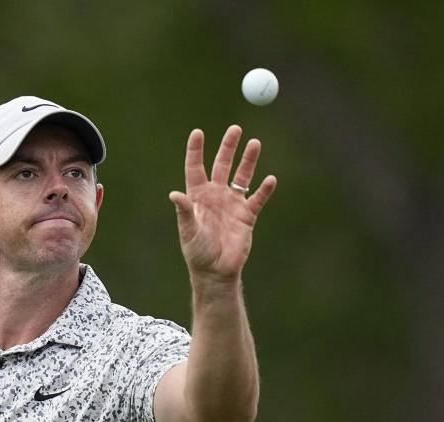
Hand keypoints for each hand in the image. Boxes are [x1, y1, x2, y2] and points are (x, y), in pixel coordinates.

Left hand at [169, 126, 275, 282]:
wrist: (216, 271)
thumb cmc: (197, 251)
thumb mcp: (188, 231)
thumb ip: (184, 211)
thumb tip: (174, 194)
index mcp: (197, 196)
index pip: (195, 167)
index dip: (196, 150)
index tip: (198, 132)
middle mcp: (215, 195)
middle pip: (222, 165)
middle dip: (228, 147)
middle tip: (235, 129)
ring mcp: (232, 203)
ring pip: (242, 176)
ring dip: (248, 160)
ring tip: (254, 143)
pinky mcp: (247, 215)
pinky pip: (258, 198)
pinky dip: (264, 189)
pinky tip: (269, 180)